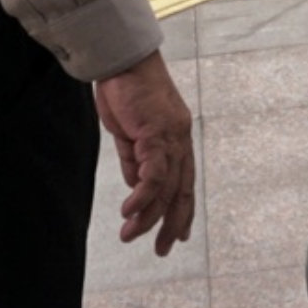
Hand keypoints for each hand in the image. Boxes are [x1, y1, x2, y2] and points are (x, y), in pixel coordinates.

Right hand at [94, 51, 196, 253]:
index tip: (178, 235)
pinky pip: (153, 173)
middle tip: (162, 249)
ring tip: (129, 235)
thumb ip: (134, 159)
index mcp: (177, 138)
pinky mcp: (156, 133)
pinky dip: (142, 196)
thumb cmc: (125, 89)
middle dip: (172, 224)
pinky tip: (129, 211)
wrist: (122, 58)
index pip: (185, 182)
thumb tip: (137, 187)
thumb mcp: (128, 131)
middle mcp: (180, 140)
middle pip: (181, 191)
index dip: (183, 211)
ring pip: (166, 187)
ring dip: (148, 216)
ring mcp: (170, 137)